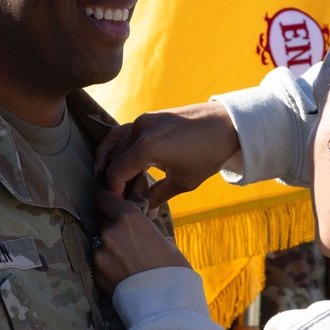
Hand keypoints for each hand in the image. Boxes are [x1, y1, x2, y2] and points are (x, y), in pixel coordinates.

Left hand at [93, 190, 190, 294]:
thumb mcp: (162, 239)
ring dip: (112, 250)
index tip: (112, 206)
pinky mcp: (96, 273)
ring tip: (129, 264)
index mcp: (129, 217)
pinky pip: (101, 263)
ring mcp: (101, 253)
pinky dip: (109, 267)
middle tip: (130, 244)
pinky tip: (124, 276)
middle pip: (105, 223)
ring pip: (102, 244)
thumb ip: (143, 228)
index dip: (108, 201)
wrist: (164, 303)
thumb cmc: (172, 268)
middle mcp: (110, 231)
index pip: (104, 198)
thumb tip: (138, 226)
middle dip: (115, 230)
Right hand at [95, 102, 239, 209]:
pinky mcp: (149, 116)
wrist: (226, 124)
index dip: (114, 191)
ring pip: (115, 142)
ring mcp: (143, 120)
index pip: (117, 173)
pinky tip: (118, 156)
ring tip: (102, 174)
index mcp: (146, 147)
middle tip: (118, 197)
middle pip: (114, 159)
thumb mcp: (184, 181)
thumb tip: (145, 212)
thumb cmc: (208, 154)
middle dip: (113, 179)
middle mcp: (139, 130)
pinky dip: (118, 145)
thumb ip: (159, 196)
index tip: (119, 205)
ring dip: (109, 159)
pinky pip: (125, 132)